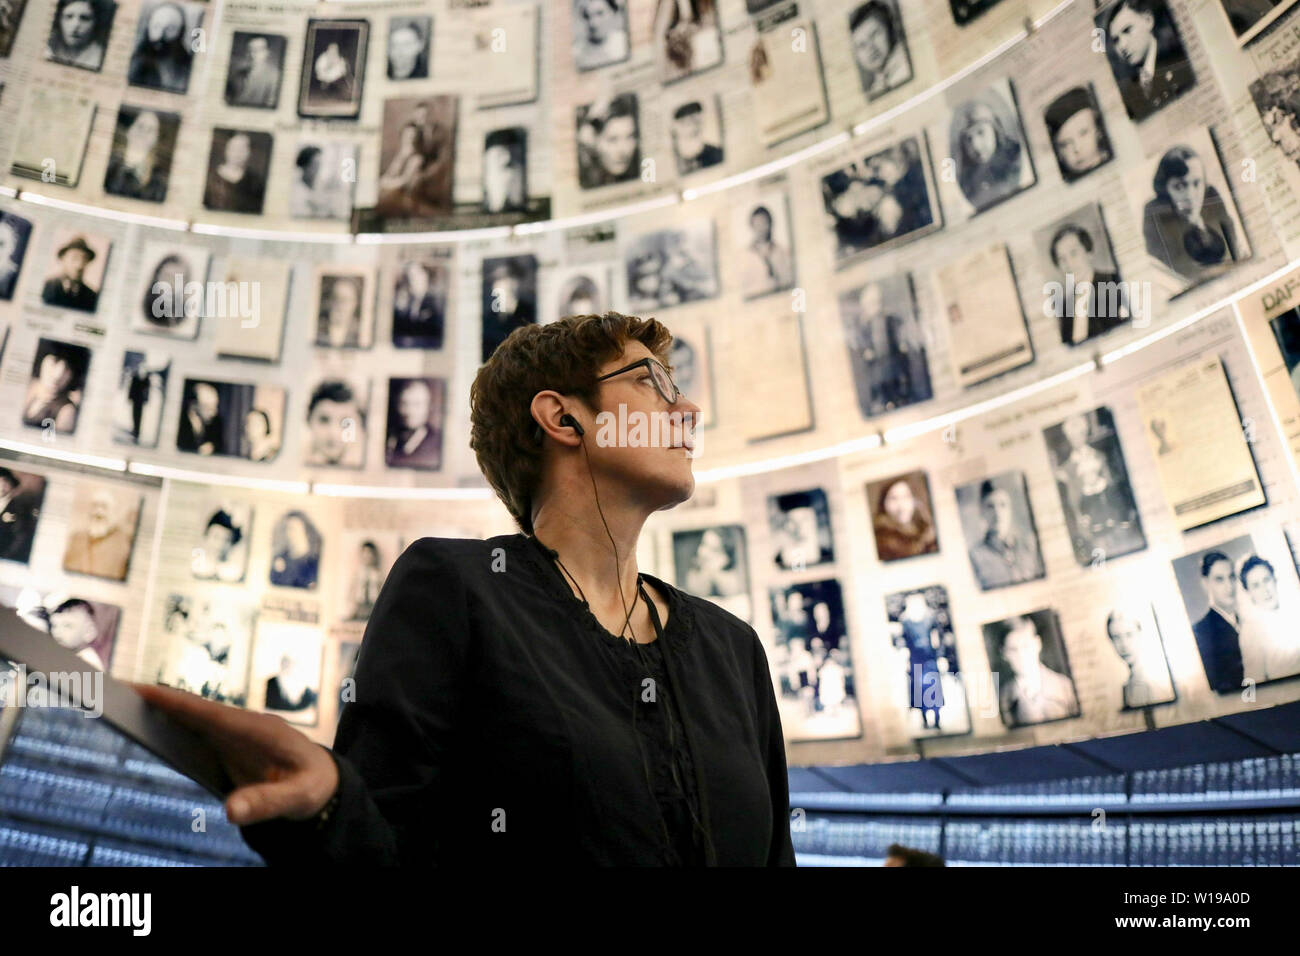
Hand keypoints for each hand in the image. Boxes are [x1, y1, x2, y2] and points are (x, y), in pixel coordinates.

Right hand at [130, 682, 338, 826]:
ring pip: (193, 717)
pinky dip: (172, 725)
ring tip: (120, 706)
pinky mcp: (229, 743)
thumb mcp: (298, 798)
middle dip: (158, 700)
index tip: (142, 689)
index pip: (211, 713)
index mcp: (260, 730)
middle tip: (115, 691)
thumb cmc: (314, 786)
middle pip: (195, 709)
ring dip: (161, 710)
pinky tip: (147, 727)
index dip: (176, 702)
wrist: (325, 781)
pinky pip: (196, 731)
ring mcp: (236, 732)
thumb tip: (229, 812)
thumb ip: (266, 803)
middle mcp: (244, 725)